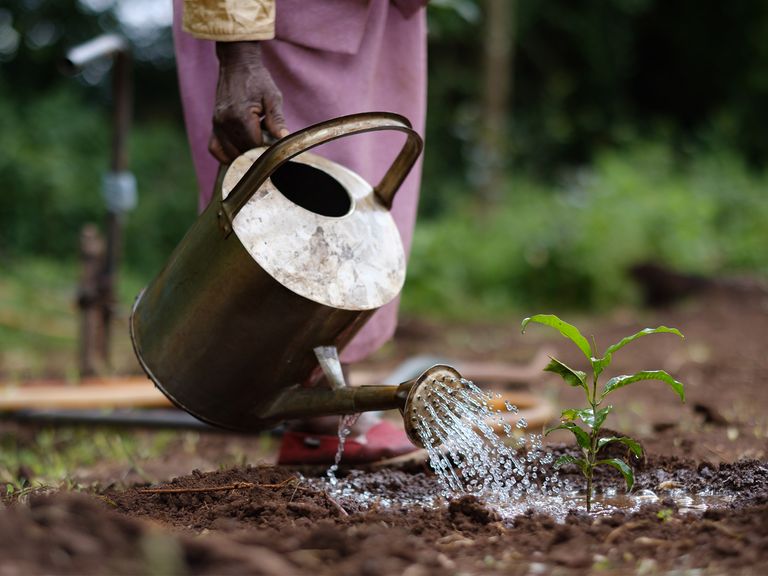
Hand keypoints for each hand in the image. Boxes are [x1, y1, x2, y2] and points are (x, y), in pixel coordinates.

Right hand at [209, 41, 288, 163]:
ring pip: (230, 154)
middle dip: (256, 152)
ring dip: (244, 154)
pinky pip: (215, 149)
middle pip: (242, 153)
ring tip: (255, 140)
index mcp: (240, 116)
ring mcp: (217, 124)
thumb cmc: (257, 79)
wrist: (237, 64)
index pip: (254, 147)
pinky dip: (226, 154)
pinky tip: (240, 149)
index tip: (275, 145)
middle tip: (267, 141)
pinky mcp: (214, 124)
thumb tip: (283, 138)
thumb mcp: (272, 97)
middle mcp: (225, 123)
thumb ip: (277, 119)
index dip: (267, 150)